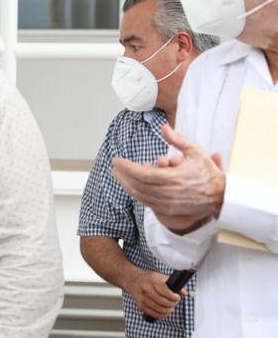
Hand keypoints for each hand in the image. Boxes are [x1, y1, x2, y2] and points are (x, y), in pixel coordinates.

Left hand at [111, 124, 225, 232]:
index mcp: (173, 178)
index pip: (142, 173)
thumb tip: (164, 127)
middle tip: (114, 167)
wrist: (221, 196)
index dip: (126, 167)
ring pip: (139, 195)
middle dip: (122, 175)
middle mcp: (168, 193)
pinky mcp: (168, 210)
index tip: (116, 160)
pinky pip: (146, 202)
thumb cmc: (208, 173)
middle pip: (137, 185)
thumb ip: (177, 140)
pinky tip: (131, 186)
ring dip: (126, 185)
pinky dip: (136, 194)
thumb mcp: (196, 152)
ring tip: (118, 176)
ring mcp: (167, 204)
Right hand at [126, 270, 183, 319]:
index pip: (166, 292)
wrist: (133, 280)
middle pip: (164, 302)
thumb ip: (173, 284)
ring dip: (169, 310)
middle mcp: (146, 290)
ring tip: (170, 307)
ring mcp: (143, 299)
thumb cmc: (148, 278)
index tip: (177, 297)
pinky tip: (164, 311)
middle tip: (174, 302)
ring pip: (160, 310)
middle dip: (173, 304)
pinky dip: (162, 314)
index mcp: (152, 281)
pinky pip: (155, 314)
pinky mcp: (141, 306)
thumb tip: (184, 293)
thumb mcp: (161, 277)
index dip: (175, 297)